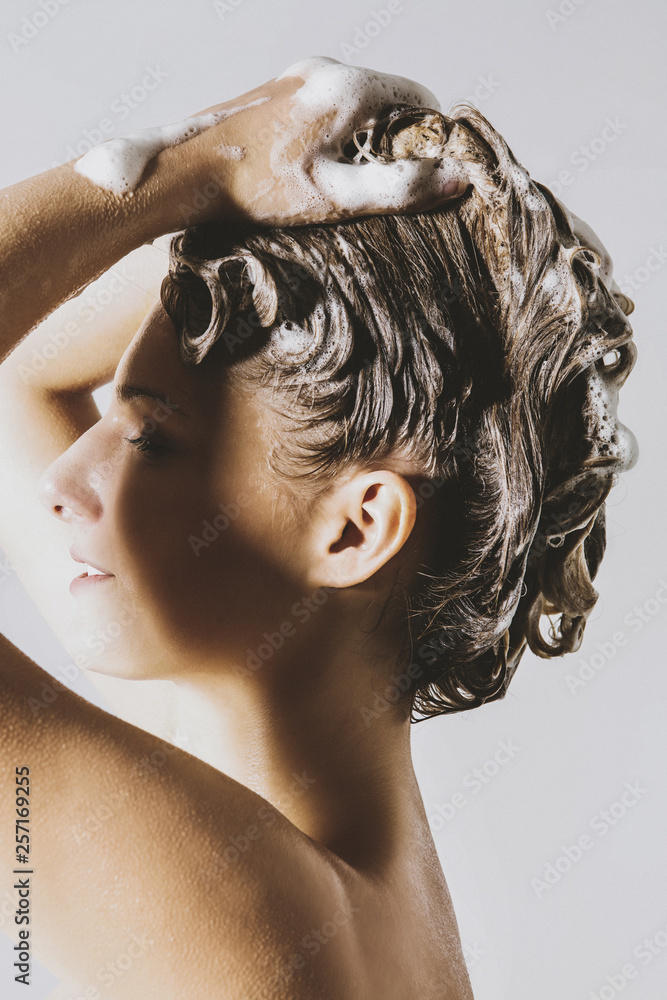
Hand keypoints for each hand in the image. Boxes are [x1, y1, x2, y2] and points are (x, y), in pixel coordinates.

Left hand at [183, 56, 469, 226]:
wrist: (186, 172)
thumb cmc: (256, 188)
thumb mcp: (335, 195)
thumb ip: (398, 188)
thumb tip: (456, 179)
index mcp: (348, 88)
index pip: (419, 99)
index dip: (432, 138)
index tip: (426, 173)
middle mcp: (325, 71)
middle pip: (387, 99)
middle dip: (398, 140)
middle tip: (386, 185)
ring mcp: (296, 77)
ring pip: (356, 103)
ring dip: (366, 138)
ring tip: (349, 182)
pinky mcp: (276, 91)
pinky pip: (326, 106)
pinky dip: (337, 133)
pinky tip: (317, 168)